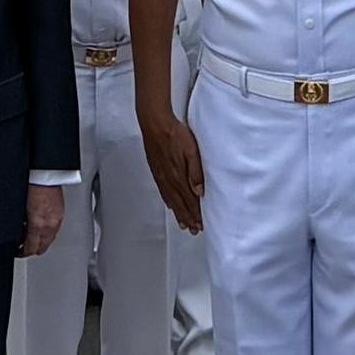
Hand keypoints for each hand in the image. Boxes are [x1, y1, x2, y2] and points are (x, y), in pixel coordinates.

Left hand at [19, 181, 63, 258]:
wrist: (45, 173)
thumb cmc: (32, 185)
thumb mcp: (21, 209)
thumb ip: (21, 224)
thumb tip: (18, 233)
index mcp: (38, 224)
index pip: (31, 249)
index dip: (22, 252)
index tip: (17, 250)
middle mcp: (50, 225)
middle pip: (41, 248)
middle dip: (31, 249)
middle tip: (22, 245)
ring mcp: (57, 220)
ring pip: (49, 240)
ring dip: (40, 240)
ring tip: (30, 235)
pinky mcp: (61, 214)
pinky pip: (54, 230)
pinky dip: (46, 232)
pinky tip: (39, 225)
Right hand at [140, 108, 205, 233]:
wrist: (154, 123)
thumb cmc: (175, 134)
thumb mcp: (191, 150)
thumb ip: (195, 171)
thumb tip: (199, 192)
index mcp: (179, 176)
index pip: (190, 200)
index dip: (195, 214)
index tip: (200, 225)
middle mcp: (169, 179)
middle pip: (180, 204)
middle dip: (188, 218)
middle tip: (193, 230)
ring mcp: (161, 176)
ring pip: (171, 200)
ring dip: (179, 213)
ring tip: (183, 223)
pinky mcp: (156, 170)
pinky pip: (163, 191)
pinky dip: (168, 201)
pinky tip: (170, 205)